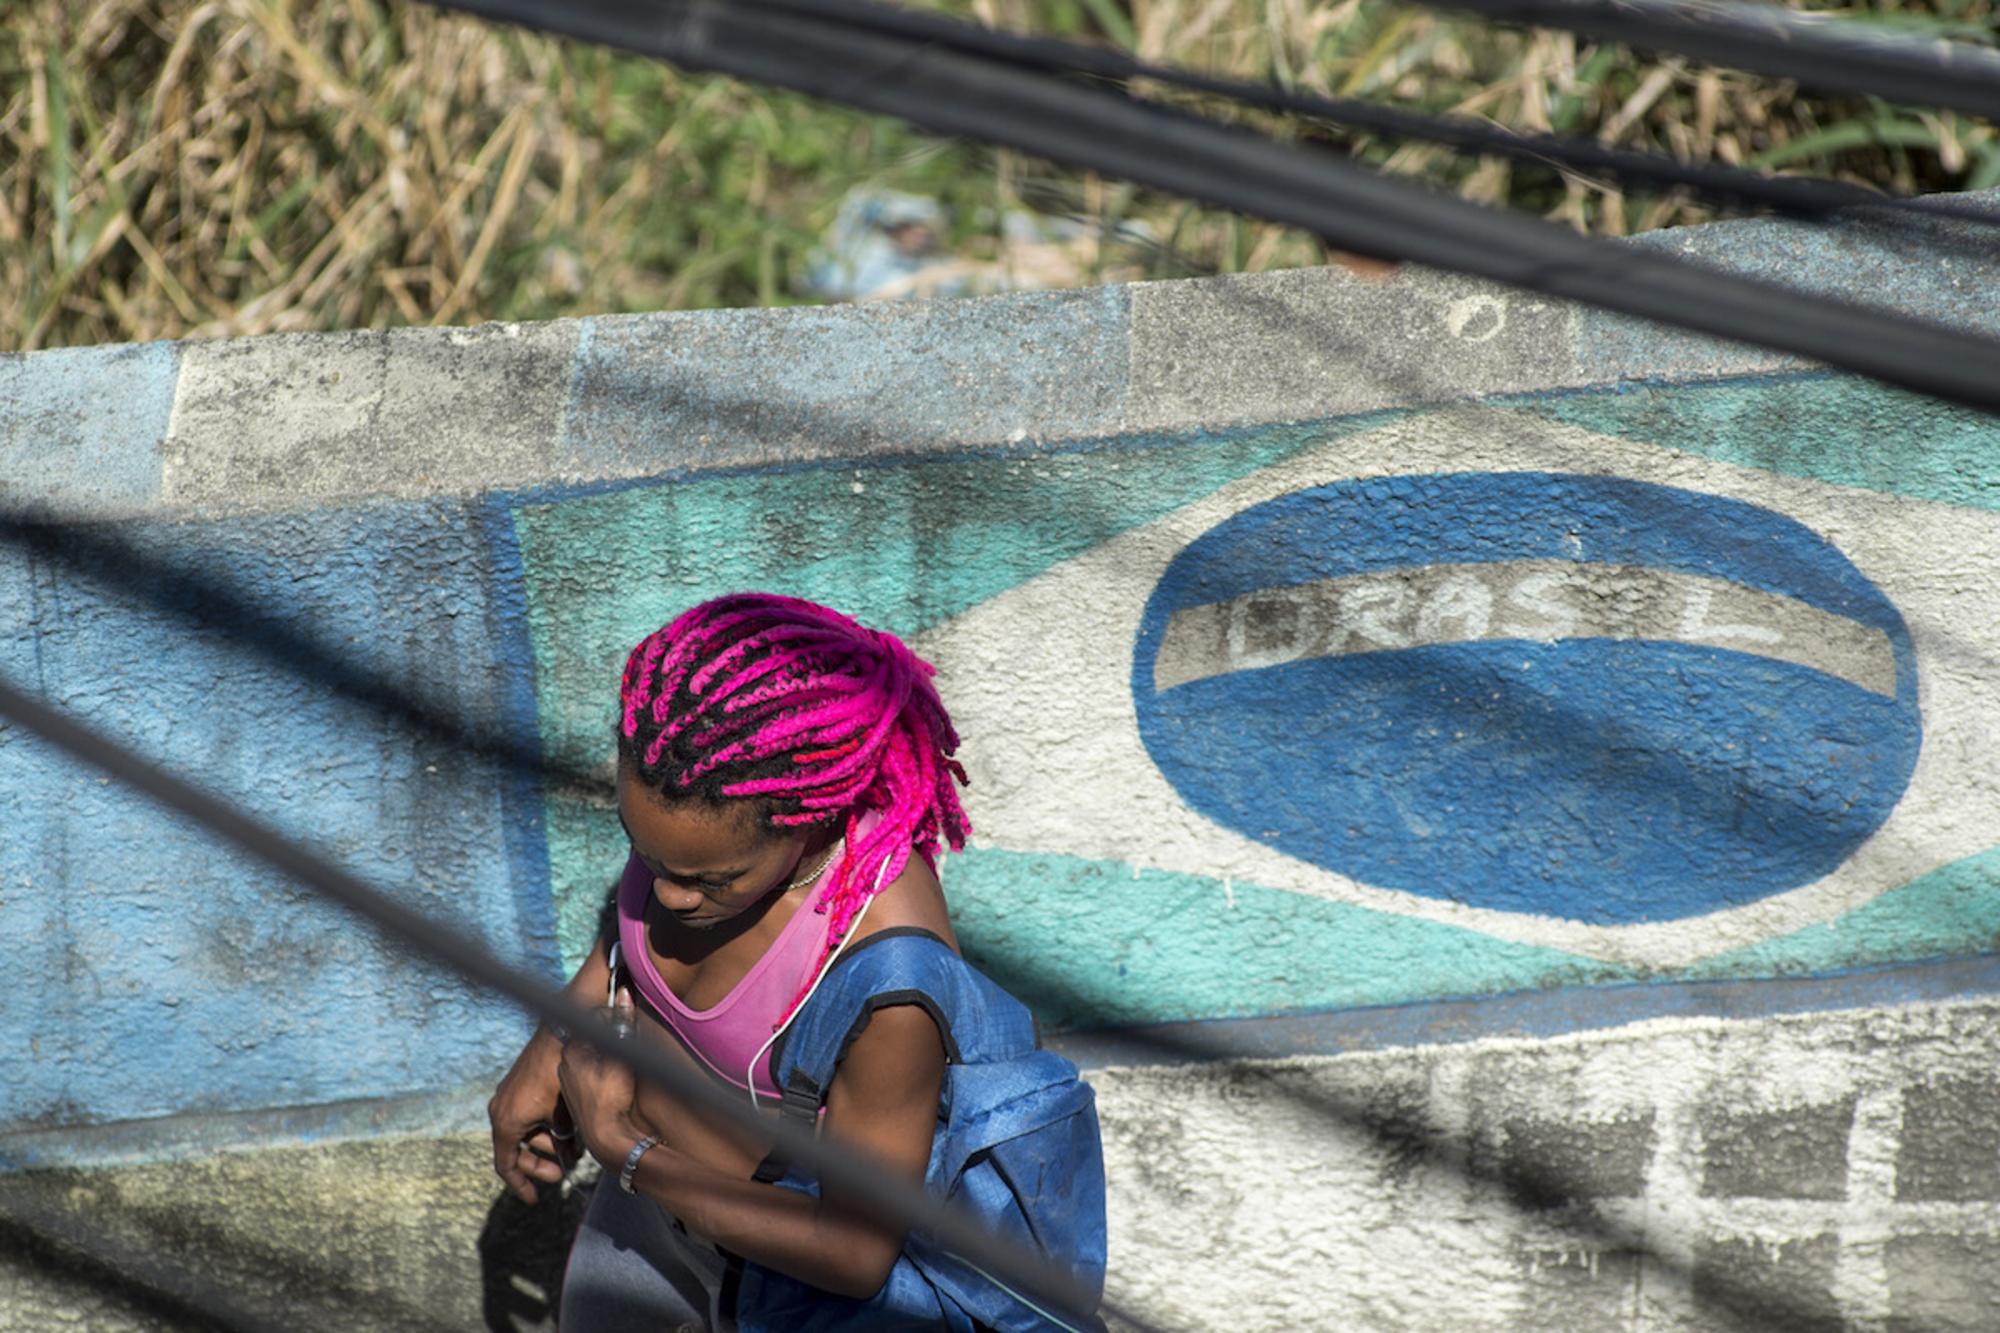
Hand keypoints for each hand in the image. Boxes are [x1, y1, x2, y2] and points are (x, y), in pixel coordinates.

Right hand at [488, 1027, 576, 1204]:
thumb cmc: (562, 1075)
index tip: (534, 1199)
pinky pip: (526, 1116)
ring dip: (546, 1144)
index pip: (506, 1165)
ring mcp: (507, 1097)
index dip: (521, 1184)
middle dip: (540, 1164)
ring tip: (573, 1149)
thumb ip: (564, 1142)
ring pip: (524, 1133)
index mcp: (506, 1122)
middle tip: (563, 1172)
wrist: (562, 1032)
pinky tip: (566, 1129)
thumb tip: (571, 1160)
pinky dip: (543, 1127)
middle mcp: (500, 1110)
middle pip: (516, 1151)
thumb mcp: (564, 1116)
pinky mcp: (518, 1086)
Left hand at [557, 988, 644, 1165]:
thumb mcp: (623, 1056)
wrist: (607, 1137)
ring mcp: (568, 1081)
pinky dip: (601, 1077)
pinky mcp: (574, 1097)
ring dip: (606, 1060)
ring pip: (590, 1060)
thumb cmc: (612, 1096)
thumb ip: (623, 1022)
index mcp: (572, 1050)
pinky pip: (589, 1077)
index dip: (615, 1023)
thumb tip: (624, 992)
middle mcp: (565, 1063)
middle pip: (592, 1040)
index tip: (629, 1031)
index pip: (595, 1021)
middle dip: (610, 1041)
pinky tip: (614, 1088)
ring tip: (622, 1072)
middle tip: (627, 1052)